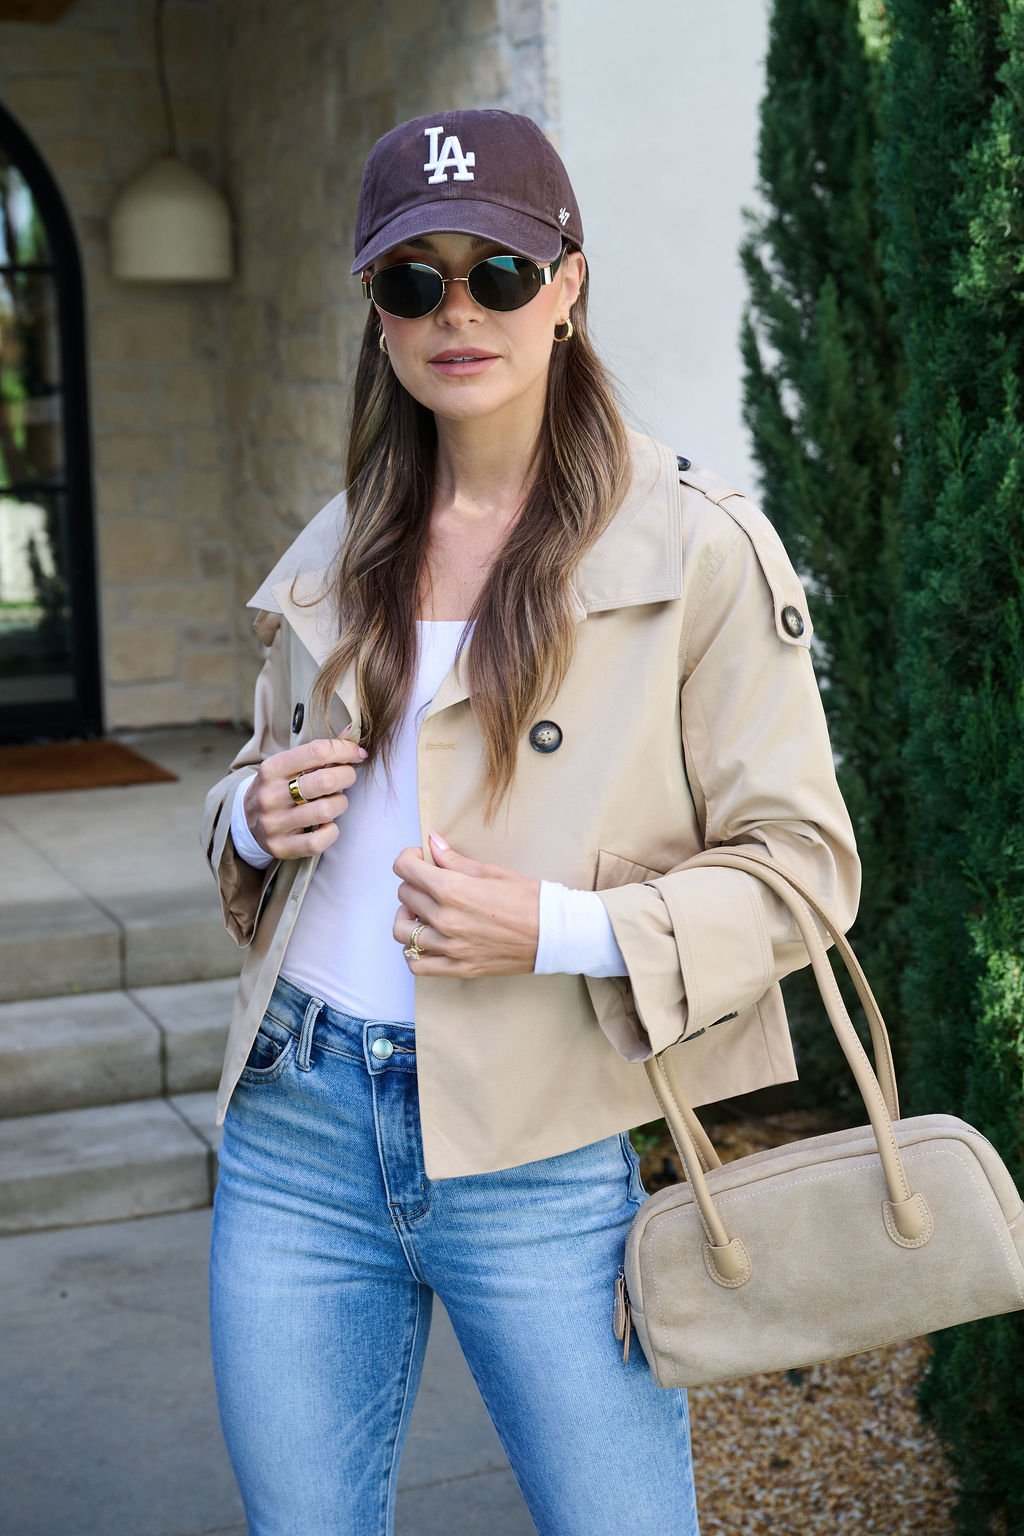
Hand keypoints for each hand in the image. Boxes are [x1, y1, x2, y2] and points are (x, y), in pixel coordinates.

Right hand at [242, 729, 367, 860]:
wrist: (244, 820)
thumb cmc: (278, 787)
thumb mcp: (288, 765)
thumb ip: (319, 751)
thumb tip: (352, 730)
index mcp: (272, 768)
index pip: (317, 751)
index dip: (346, 750)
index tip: (357, 754)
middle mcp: (271, 795)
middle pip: (326, 781)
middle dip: (347, 776)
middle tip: (347, 778)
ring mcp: (274, 823)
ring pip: (327, 811)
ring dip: (340, 803)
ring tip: (335, 801)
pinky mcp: (281, 847)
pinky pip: (319, 841)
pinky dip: (331, 831)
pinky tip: (326, 824)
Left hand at [393, 831, 540, 976]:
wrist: (555, 933)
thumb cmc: (529, 899)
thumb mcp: (491, 871)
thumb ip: (455, 860)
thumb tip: (432, 842)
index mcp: (453, 890)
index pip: (405, 869)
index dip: (408, 859)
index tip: (419, 860)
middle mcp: (445, 919)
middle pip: (404, 895)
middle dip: (413, 884)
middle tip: (429, 882)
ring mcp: (450, 947)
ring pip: (402, 931)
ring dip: (407, 917)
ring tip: (423, 912)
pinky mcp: (458, 968)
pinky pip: (417, 964)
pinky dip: (413, 952)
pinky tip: (426, 940)